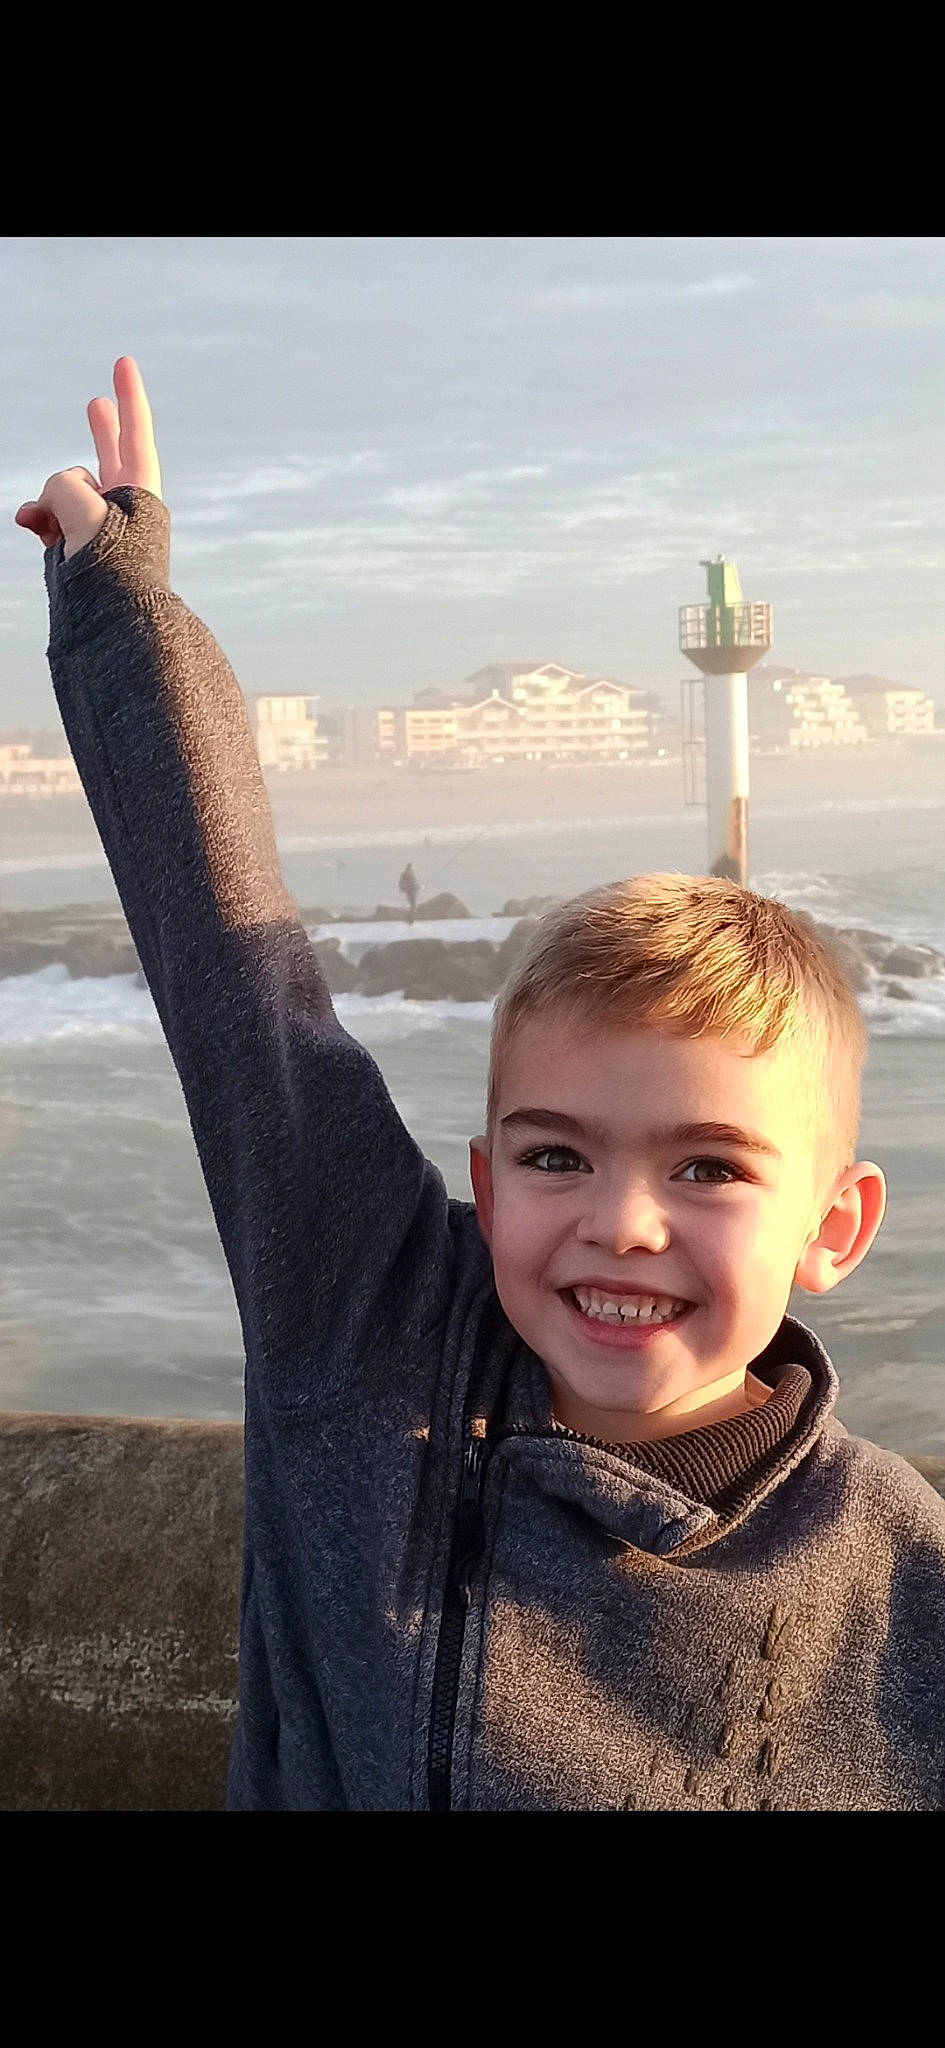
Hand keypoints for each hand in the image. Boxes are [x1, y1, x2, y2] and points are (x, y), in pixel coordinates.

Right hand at [15, 357, 162, 558]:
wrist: (111, 622)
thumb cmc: (108, 564)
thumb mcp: (83, 508)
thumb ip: (63, 486)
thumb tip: (49, 504)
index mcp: (139, 491)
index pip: (136, 433)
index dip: (129, 396)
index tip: (124, 362)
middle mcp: (123, 506)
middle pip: (110, 456)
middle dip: (101, 432)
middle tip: (98, 404)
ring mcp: (102, 526)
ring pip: (65, 491)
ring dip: (45, 499)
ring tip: (41, 521)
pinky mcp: (81, 547)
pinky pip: (53, 518)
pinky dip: (40, 519)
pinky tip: (31, 526)